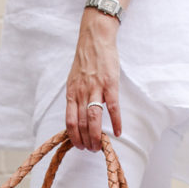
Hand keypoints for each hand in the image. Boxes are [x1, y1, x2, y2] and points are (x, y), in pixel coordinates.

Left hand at [65, 9, 121, 151]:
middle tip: (91, 150)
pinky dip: (116, 122)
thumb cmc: (86, 59)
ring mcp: (96, 88)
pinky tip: (118, 132)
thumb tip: (80, 115)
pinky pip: (113, 108)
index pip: (70, 121)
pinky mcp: (110, 84)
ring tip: (100, 145)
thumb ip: (76, 97)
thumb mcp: (74, 80)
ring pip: (93, 119)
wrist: (95, 38)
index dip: (74, 137)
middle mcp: (81, 92)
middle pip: (81, 123)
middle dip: (85, 140)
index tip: (78, 146)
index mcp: (72, 92)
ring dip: (96, 135)